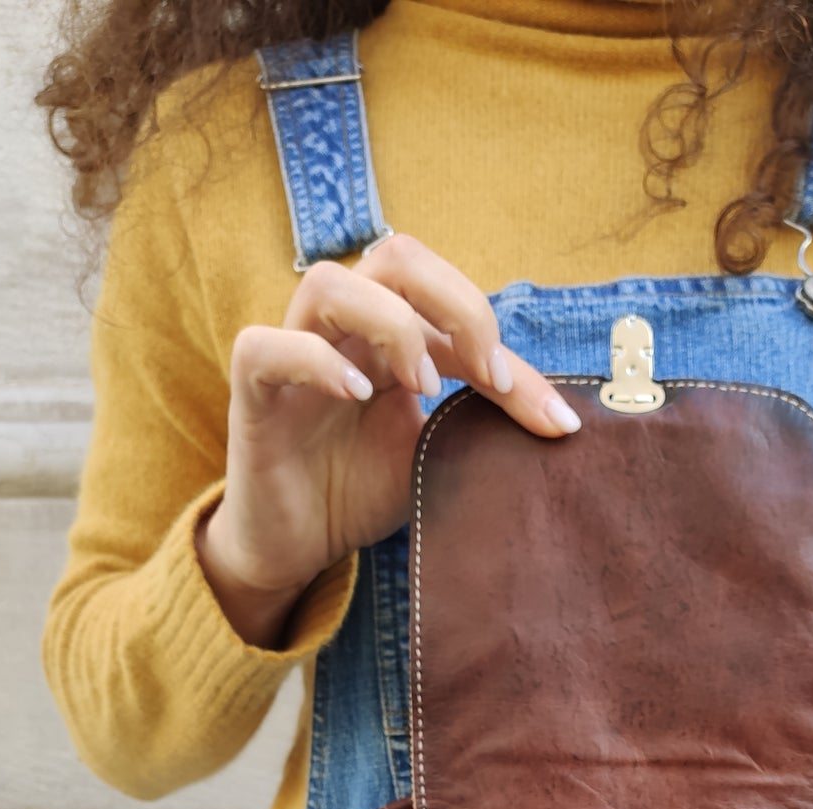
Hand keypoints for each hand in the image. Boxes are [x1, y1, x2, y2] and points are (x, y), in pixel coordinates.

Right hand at [196, 234, 581, 646]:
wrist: (293, 548)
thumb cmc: (357, 492)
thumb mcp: (435, 457)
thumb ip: (479, 427)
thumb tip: (562, 424)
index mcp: (390, 338)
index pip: (455, 313)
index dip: (510, 356)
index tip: (554, 420)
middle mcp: (343, 330)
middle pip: (397, 257)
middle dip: (457, 301)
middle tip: (487, 373)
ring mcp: (293, 351)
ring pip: (331, 282)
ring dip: (391, 325)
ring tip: (422, 385)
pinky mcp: (250, 388)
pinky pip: (268, 344)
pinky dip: (315, 360)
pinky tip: (356, 394)